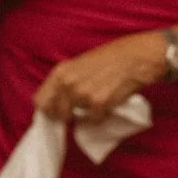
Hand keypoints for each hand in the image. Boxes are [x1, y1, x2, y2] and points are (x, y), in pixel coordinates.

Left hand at [32, 32, 167, 122]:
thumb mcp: (81, 63)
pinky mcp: (99, 103)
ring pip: (75, 118)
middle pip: (56, 113)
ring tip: (97, 103)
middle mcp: (68, 83)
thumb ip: (68, 80)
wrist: (137, 57)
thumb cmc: (112, 58)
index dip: (48, 110)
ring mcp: (82, 94)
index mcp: (61, 72)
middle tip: (80, 111)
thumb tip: (60, 101)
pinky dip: (102, 116)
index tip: (57, 112)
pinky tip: (109, 103)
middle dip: (67, 115)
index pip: (40, 101)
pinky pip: (94, 120)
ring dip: (86, 116)